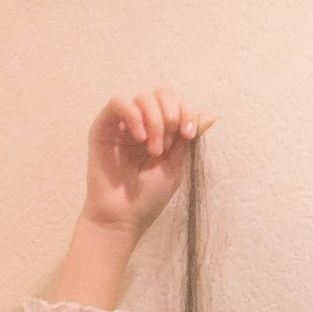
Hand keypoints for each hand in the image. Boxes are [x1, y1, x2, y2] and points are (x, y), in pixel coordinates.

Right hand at [80, 86, 215, 239]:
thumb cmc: (148, 199)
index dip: (186, 112)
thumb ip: (188, 139)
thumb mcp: (175, 166)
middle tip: (169, 143)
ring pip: (142, 96)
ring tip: (154, 150)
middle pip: (161, 93)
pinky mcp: (102, 127)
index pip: (175, 102)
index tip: (188, 135)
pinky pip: (118, 102)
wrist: (122, 219)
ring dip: (155, 121)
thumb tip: (209, 115)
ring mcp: (121, 124)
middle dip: (171, 113)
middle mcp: (141, 123)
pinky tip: (140, 138)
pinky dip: (134, 115)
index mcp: (159, 131)